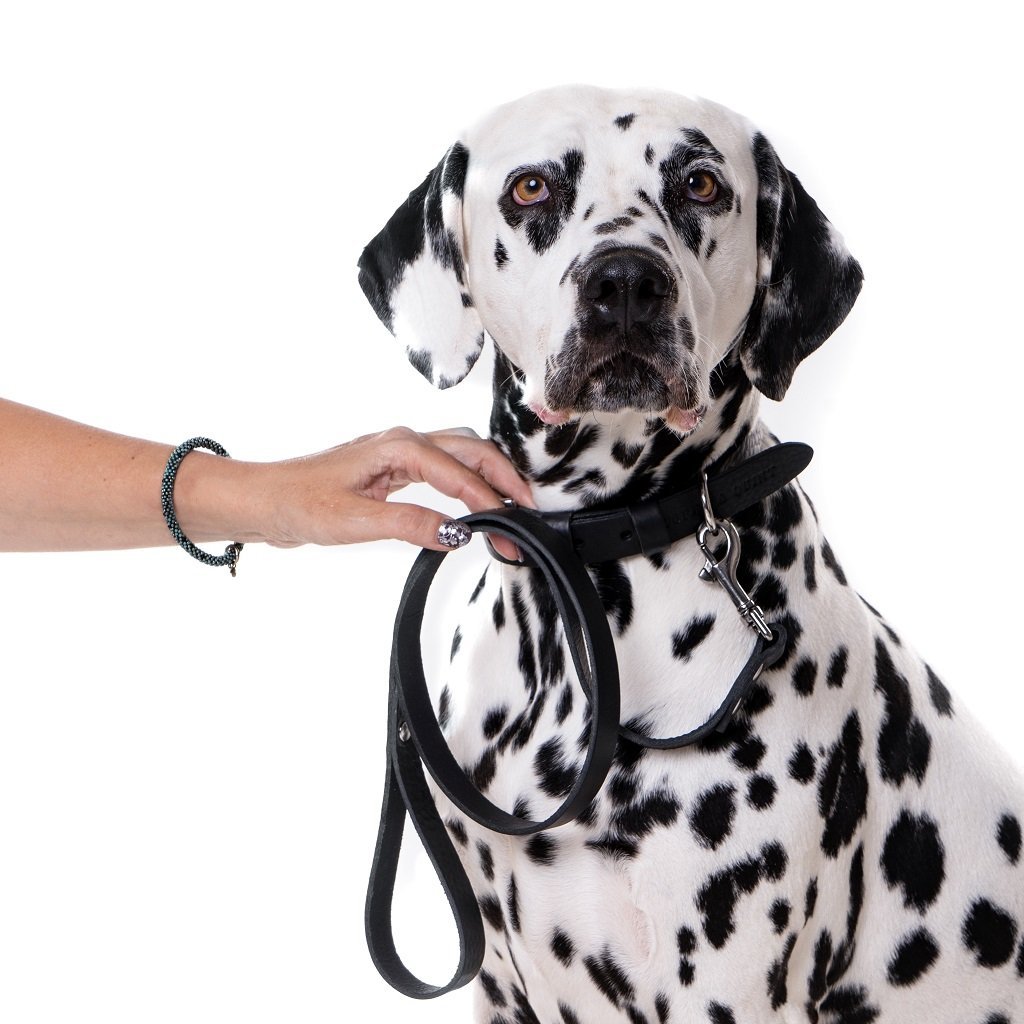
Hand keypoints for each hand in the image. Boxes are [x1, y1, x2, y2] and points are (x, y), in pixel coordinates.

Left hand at [241, 426, 533, 550]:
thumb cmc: (298, 502)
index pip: (459, 473)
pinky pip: (444, 465)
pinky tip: (473, 500)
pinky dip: (468, 479)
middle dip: (504, 478)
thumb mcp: (354, 521)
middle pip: (472, 450)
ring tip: (512, 505)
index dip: (490, 502)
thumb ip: (409, 524)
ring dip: (490, 474)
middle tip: (529, 512)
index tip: (510, 528)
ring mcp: (398, 452)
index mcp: (397, 448)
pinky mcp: (393, 468)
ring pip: (461, 452)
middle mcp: (403, 442)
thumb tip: (456, 534)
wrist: (263, 500)